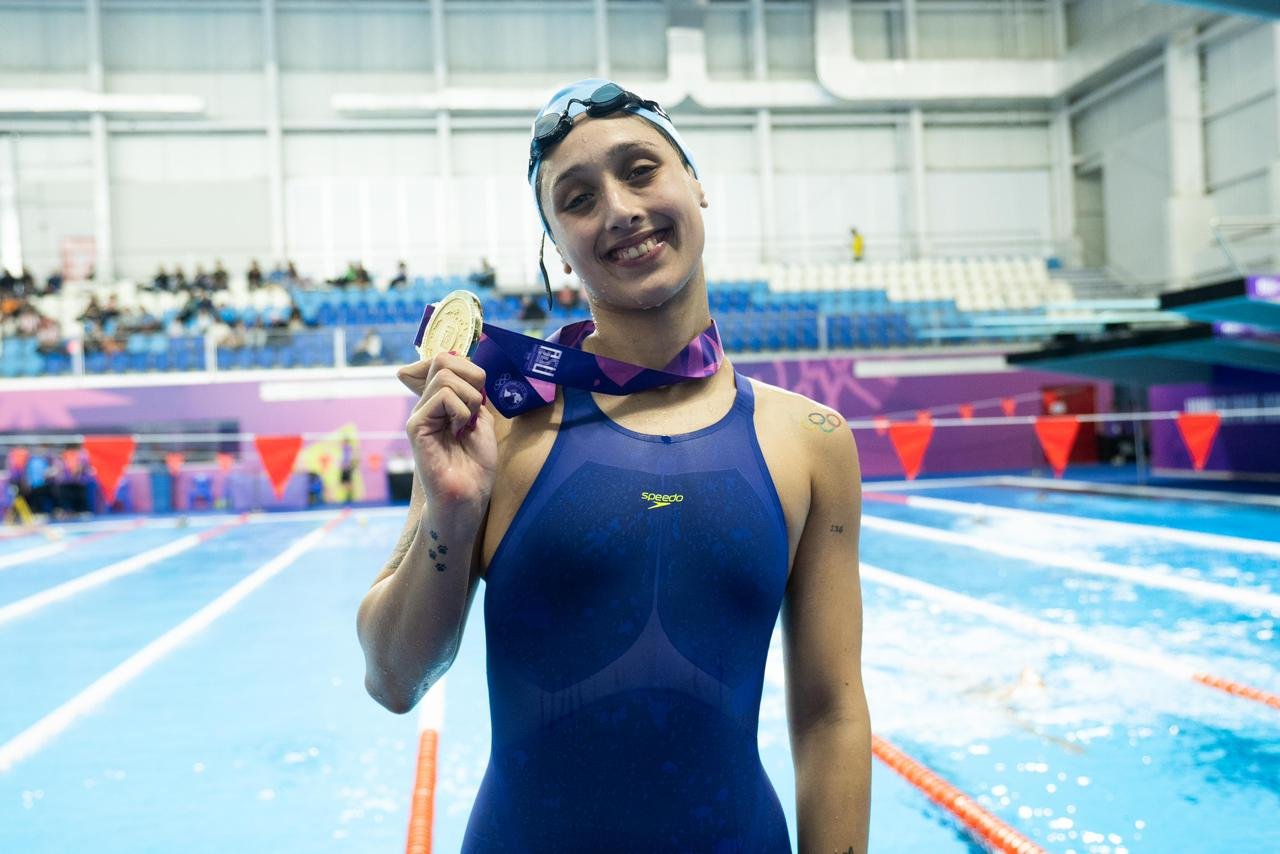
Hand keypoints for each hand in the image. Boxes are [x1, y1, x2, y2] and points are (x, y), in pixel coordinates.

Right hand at [400, 352, 496, 517]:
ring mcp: (418, 414)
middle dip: (472, 377)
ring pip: (444, 374)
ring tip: (466, 424)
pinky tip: (458, 432)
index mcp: (439, 400)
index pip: (442, 359)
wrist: (468, 497)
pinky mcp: (416, 426)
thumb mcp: (480, 419)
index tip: (479, 389)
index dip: (467, 365)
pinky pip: (443, 396)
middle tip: (476, 408)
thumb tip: (461, 362)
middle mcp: (425, 404)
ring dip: (468, 398)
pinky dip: (461, 411)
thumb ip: (471, 392)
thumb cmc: (475, 465)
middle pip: (443, 360)